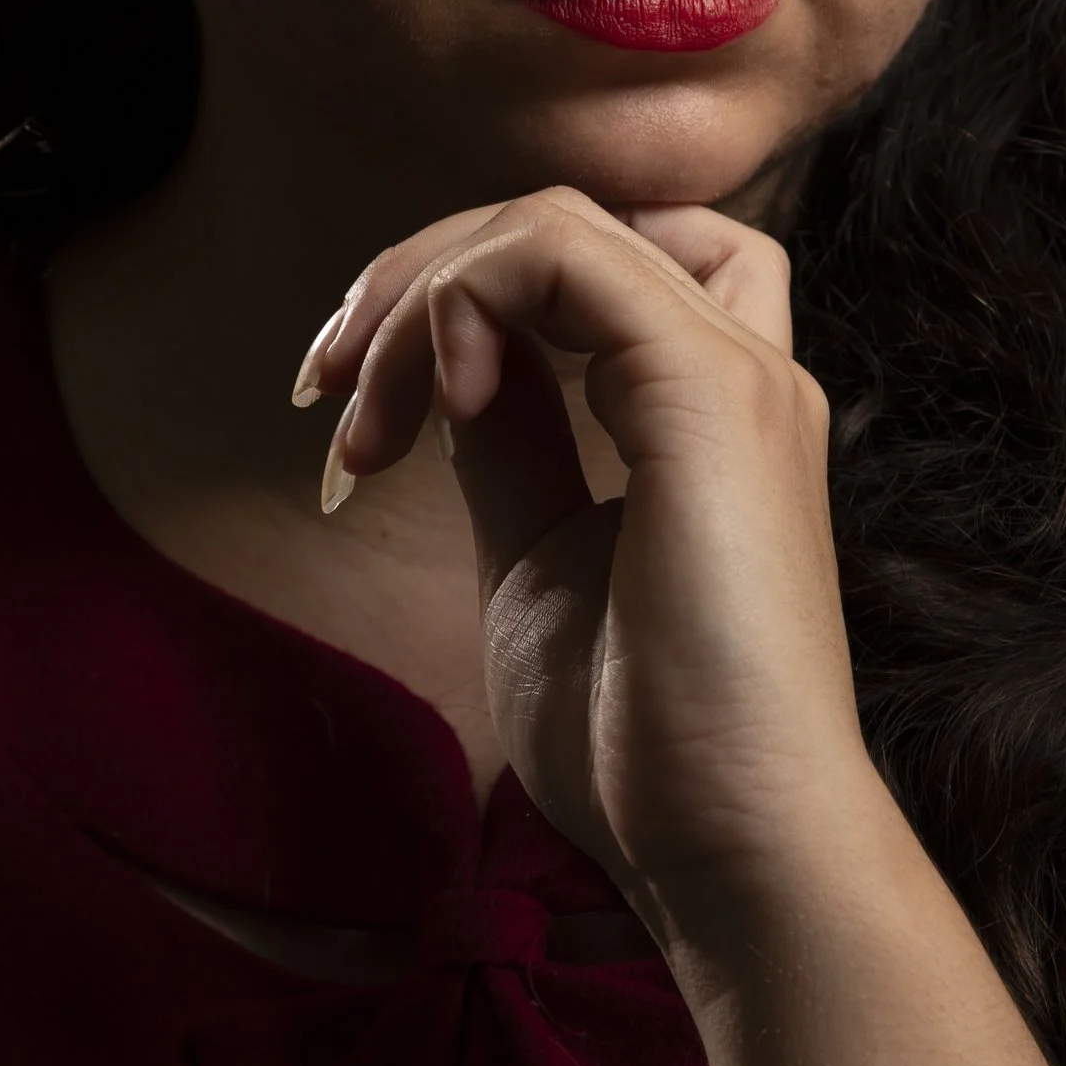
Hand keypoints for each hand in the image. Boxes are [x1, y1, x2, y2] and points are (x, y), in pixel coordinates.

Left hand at [299, 187, 877, 926]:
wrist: (728, 843)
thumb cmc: (640, 743)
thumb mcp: (535, 559)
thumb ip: (510, 447)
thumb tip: (455, 366)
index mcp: (709, 410)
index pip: (591, 266)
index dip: (459, 301)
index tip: (358, 416)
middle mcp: (740, 367)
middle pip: (559, 224)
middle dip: (414, 281)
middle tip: (325, 389)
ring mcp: (733, 371)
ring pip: (553, 222)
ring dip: (420, 291)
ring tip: (359, 410)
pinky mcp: (708, 392)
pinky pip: (561, 256)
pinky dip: (463, 301)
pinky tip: (433, 402)